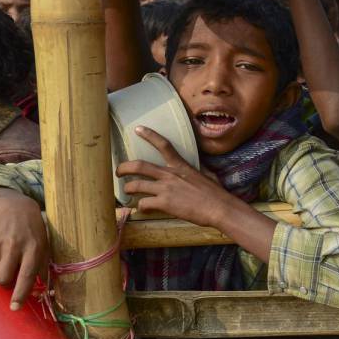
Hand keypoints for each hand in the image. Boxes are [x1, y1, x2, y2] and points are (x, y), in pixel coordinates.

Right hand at [0, 191, 47, 309]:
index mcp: (33, 248)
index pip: (26, 275)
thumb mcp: (43, 246)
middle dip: (6, 284)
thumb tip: (39, 293)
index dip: (20, 293)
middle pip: (2, 279)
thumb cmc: (33, 231)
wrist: (15, 207)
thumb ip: (40, 268)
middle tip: (11, 278)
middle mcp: (14, 245)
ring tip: (6, 263)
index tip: (15, 307)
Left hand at [117, 126, 235, 227]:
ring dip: (128, 189)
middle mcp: (170, 175)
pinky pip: (143, 204)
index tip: (138, 129)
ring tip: (127, 192)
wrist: (220, 208)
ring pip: (136, 186)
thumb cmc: (216, 194)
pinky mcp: (164, 203)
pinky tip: (143, 209)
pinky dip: (141, 207)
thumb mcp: (206, 176)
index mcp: (181, 166)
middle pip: (139, 166)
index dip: (149, 135)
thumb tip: (199, 168)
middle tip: (119, 171)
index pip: (164, 145)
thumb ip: (197, 171)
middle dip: (123, 167)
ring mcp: (166, 189)